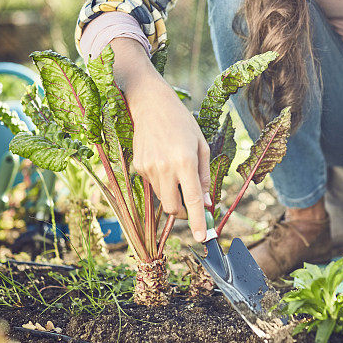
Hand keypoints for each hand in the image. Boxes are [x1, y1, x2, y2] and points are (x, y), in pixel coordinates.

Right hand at [128, 71, 210, 242]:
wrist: (150, 105)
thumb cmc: (181, 123)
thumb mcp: (201, 145)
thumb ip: (204, 176)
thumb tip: (206, 203)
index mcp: (185, 161)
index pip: (192, 200)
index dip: (197, 222)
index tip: (202, 238)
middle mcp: (165, 167)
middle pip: (172, 208)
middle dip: (182, 212)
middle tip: (190, 203)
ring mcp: (148, 168)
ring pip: (162, 197)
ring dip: (171, 193)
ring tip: (175, 167)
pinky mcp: (137, 166)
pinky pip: (152, 185)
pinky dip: (160, 181)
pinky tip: (162, 160)